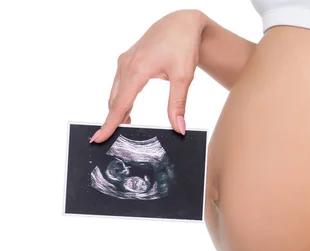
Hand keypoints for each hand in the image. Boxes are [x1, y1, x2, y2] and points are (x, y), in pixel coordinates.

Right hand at [90, 9, 206, 142]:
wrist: (182, 23)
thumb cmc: (183, 46)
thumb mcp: (183, 77)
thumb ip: (177, 104)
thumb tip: (178, 128)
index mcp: (136, 70)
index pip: (120, 105)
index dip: (109, 124)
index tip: (99, 139)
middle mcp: (126, 65)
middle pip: (114, 100)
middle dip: (112, 120)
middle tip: (111, 141)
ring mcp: (125, 62)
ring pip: (116, 92)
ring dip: (117, 110)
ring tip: (123, 129)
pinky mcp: (129, 60)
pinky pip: (120, 84)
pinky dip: (121, 99)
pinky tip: (128, 110)